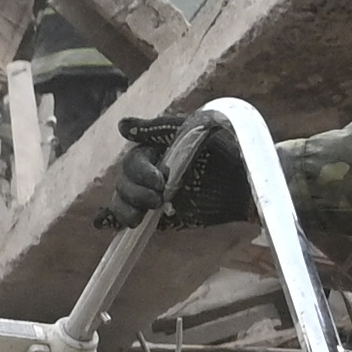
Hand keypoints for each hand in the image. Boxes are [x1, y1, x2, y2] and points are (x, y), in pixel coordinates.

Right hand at [97, 112, 253, 230]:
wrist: (248, 181)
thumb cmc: (224, 148)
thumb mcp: (192, 130)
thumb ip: (157, 129)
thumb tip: (122, 126)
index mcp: (153, 152)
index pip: (132, 163)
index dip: (141, 173)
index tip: (160, 182)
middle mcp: (148, 174)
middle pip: (123, 184)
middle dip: (134, 194)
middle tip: (157, 200)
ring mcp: (152, 197)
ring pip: (122, 202)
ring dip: (123, 210)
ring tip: (137, 219)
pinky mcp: (161, 218)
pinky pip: (129, 219)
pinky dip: (112, 221)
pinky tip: (103, 224)